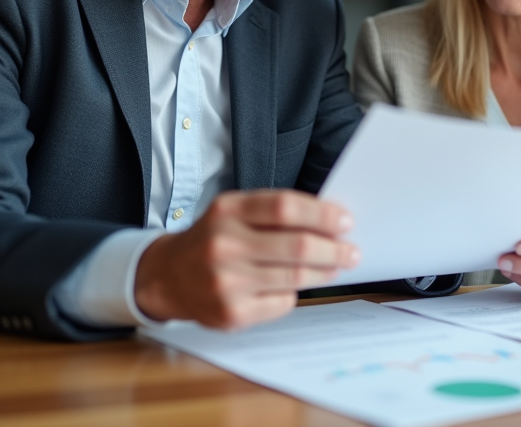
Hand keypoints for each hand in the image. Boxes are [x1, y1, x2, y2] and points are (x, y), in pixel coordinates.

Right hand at [133, 190, 358, 328]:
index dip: (322, 214)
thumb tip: (330, 222)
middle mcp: (223, 245)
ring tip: (335, 267)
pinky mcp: (231, 313)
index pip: (285, 207)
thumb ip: (274, 213)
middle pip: (298, 246)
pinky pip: (282, 303)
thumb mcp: (234, 213)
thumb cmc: (214, 239)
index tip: (346, 221)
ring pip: (295, 278)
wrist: (167, 276)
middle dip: (334, 249)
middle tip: (352, 251)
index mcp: (227, 211)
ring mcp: (226, 282)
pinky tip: (292, 287)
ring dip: (324, 272)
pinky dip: (294, 294)